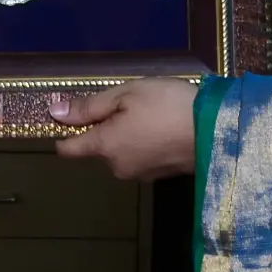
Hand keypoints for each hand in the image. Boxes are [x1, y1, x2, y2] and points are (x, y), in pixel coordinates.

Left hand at [51, 77, 198, 180]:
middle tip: (130, 103)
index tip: (70, 115)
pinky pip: (140, 157)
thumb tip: (55, 114)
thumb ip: (89, 107)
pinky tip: (162, 127)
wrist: (217, 130)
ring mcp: (141, 175)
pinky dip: (144, 143)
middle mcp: (118, 168)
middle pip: (98, 148)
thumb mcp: (126, 95)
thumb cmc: (167, 106)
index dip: (64, 133)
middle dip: (106, 128)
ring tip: (151, 113)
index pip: (68, 149)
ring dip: (127, 135)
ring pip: (121, 152)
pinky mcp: (160, 176)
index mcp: (105, 147)